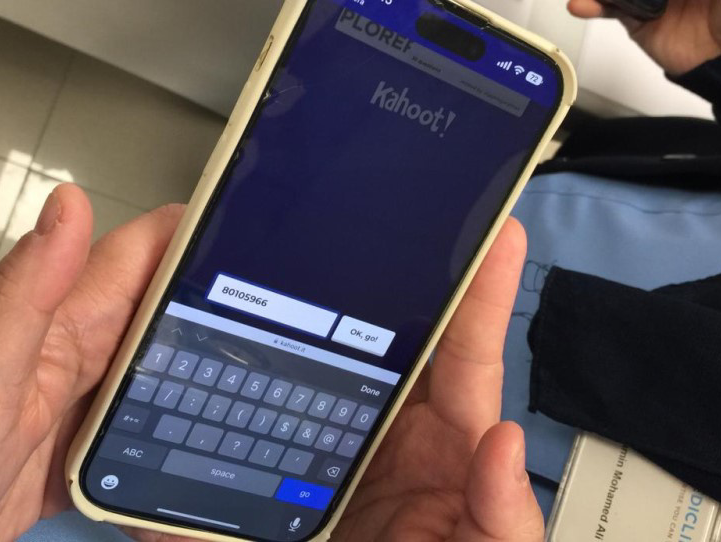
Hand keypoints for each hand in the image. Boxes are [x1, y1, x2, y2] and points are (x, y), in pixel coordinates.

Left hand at [0, 186, 539, 541]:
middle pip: (170, 309)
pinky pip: (148, 424)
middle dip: (233, 294)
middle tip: (307, 299)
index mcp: (58, 320)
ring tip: (289, 360)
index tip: (267, 209)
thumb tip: (70, 203)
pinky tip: (226, 429)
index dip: (203, 224)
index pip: (144, 251)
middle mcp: (77, 352)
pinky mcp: (81, 452)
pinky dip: (188, 418)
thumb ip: (21, 292)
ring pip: (166, 365)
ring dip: (218, 356)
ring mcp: (81, 403)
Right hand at [133, 220, 541, 541]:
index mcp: (447, 441)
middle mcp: (387, 431)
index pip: (463, 352)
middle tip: (353, 209)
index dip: (476, 289)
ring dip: (291, 316)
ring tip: (274, 254)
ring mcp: (328, 447)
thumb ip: (505, 519)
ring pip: (311, 364)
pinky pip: (255, 419)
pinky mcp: (276, 475)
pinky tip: (215, 341)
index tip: (488, 225)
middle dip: (368, 276)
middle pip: (376, 339)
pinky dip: (238, 383)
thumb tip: (503, 440)